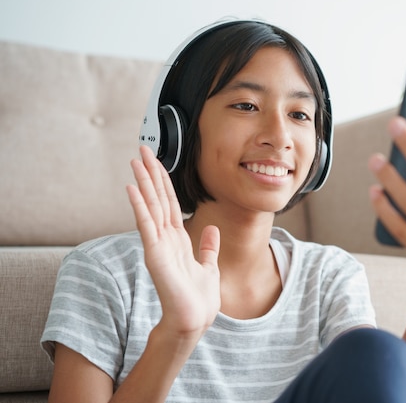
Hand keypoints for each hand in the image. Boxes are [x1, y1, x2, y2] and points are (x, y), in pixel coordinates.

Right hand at [126, 146, 220, 340]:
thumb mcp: (208, 266)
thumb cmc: (199, 297)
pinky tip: (132, 188)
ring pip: (150, 206)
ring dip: (143, 182)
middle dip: (151, 173)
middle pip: (157, 198)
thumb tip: (211, 229)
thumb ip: (208, 247)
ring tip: (135, 160)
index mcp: (177, 238)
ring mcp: (158, 244)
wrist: (195, 318)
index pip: (169, 202)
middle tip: (142, 149)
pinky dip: (139, 206)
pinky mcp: (155, 253)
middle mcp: (165, 237)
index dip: (164, 180)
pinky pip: (145, 224)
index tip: (157, 161)